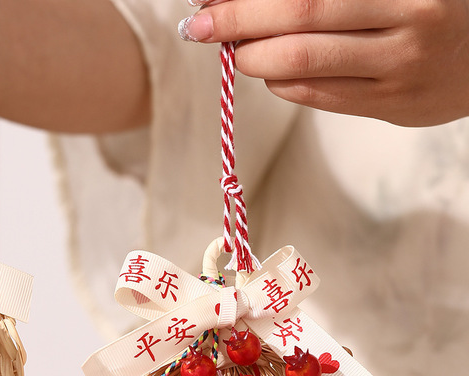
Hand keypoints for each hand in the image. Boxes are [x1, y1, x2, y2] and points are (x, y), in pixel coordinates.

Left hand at [179, 0, 468, 125]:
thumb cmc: (436, 6)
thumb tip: (259, 4)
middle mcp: (407, 21)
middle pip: (300, 18)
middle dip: (238, 21)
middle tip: (199, 24)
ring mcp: (399, 69)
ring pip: (302, 64)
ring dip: (254, 57)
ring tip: (234, 49)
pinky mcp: (391, 106)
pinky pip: (318, 96)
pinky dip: (282, 83)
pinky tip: (270, 73)